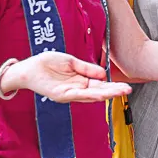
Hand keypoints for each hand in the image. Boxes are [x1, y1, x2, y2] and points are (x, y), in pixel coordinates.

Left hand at [6, 53, 131, 102]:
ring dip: (106, 94)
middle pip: (99, 91)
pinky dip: (90, 95)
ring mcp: (70, 94)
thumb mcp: (71, 62)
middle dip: (114, 91)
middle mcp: (77, 90)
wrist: (28, 68)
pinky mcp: (61, 95)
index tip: (126, 86)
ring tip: (120, 93)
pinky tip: (101, 94)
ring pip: (91, 95)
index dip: (113, 85)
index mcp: (81, 81)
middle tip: (128, 91)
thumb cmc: (47, 63)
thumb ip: (87, 68)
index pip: (100, 84)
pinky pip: (78, 95)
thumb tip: (104, 73)